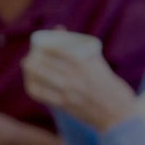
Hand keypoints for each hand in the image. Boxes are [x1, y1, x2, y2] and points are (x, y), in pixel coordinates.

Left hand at [22, 46, 136, 131]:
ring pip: (40, 80)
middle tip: (28, 59)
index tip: (38, 46)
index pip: (58, 51)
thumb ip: (80, 48)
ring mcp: (68, 92)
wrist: (117, 113)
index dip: (44, 48)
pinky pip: (42, 96)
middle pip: (45, 65)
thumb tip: (59, 31)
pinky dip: (33, 88)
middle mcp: (75, 77)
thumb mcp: (98, 63)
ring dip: (30, 73)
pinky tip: (30, 84)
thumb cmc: (108, 85)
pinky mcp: (64, 105)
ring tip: (27, 69)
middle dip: (32, 61)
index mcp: (85, 64)